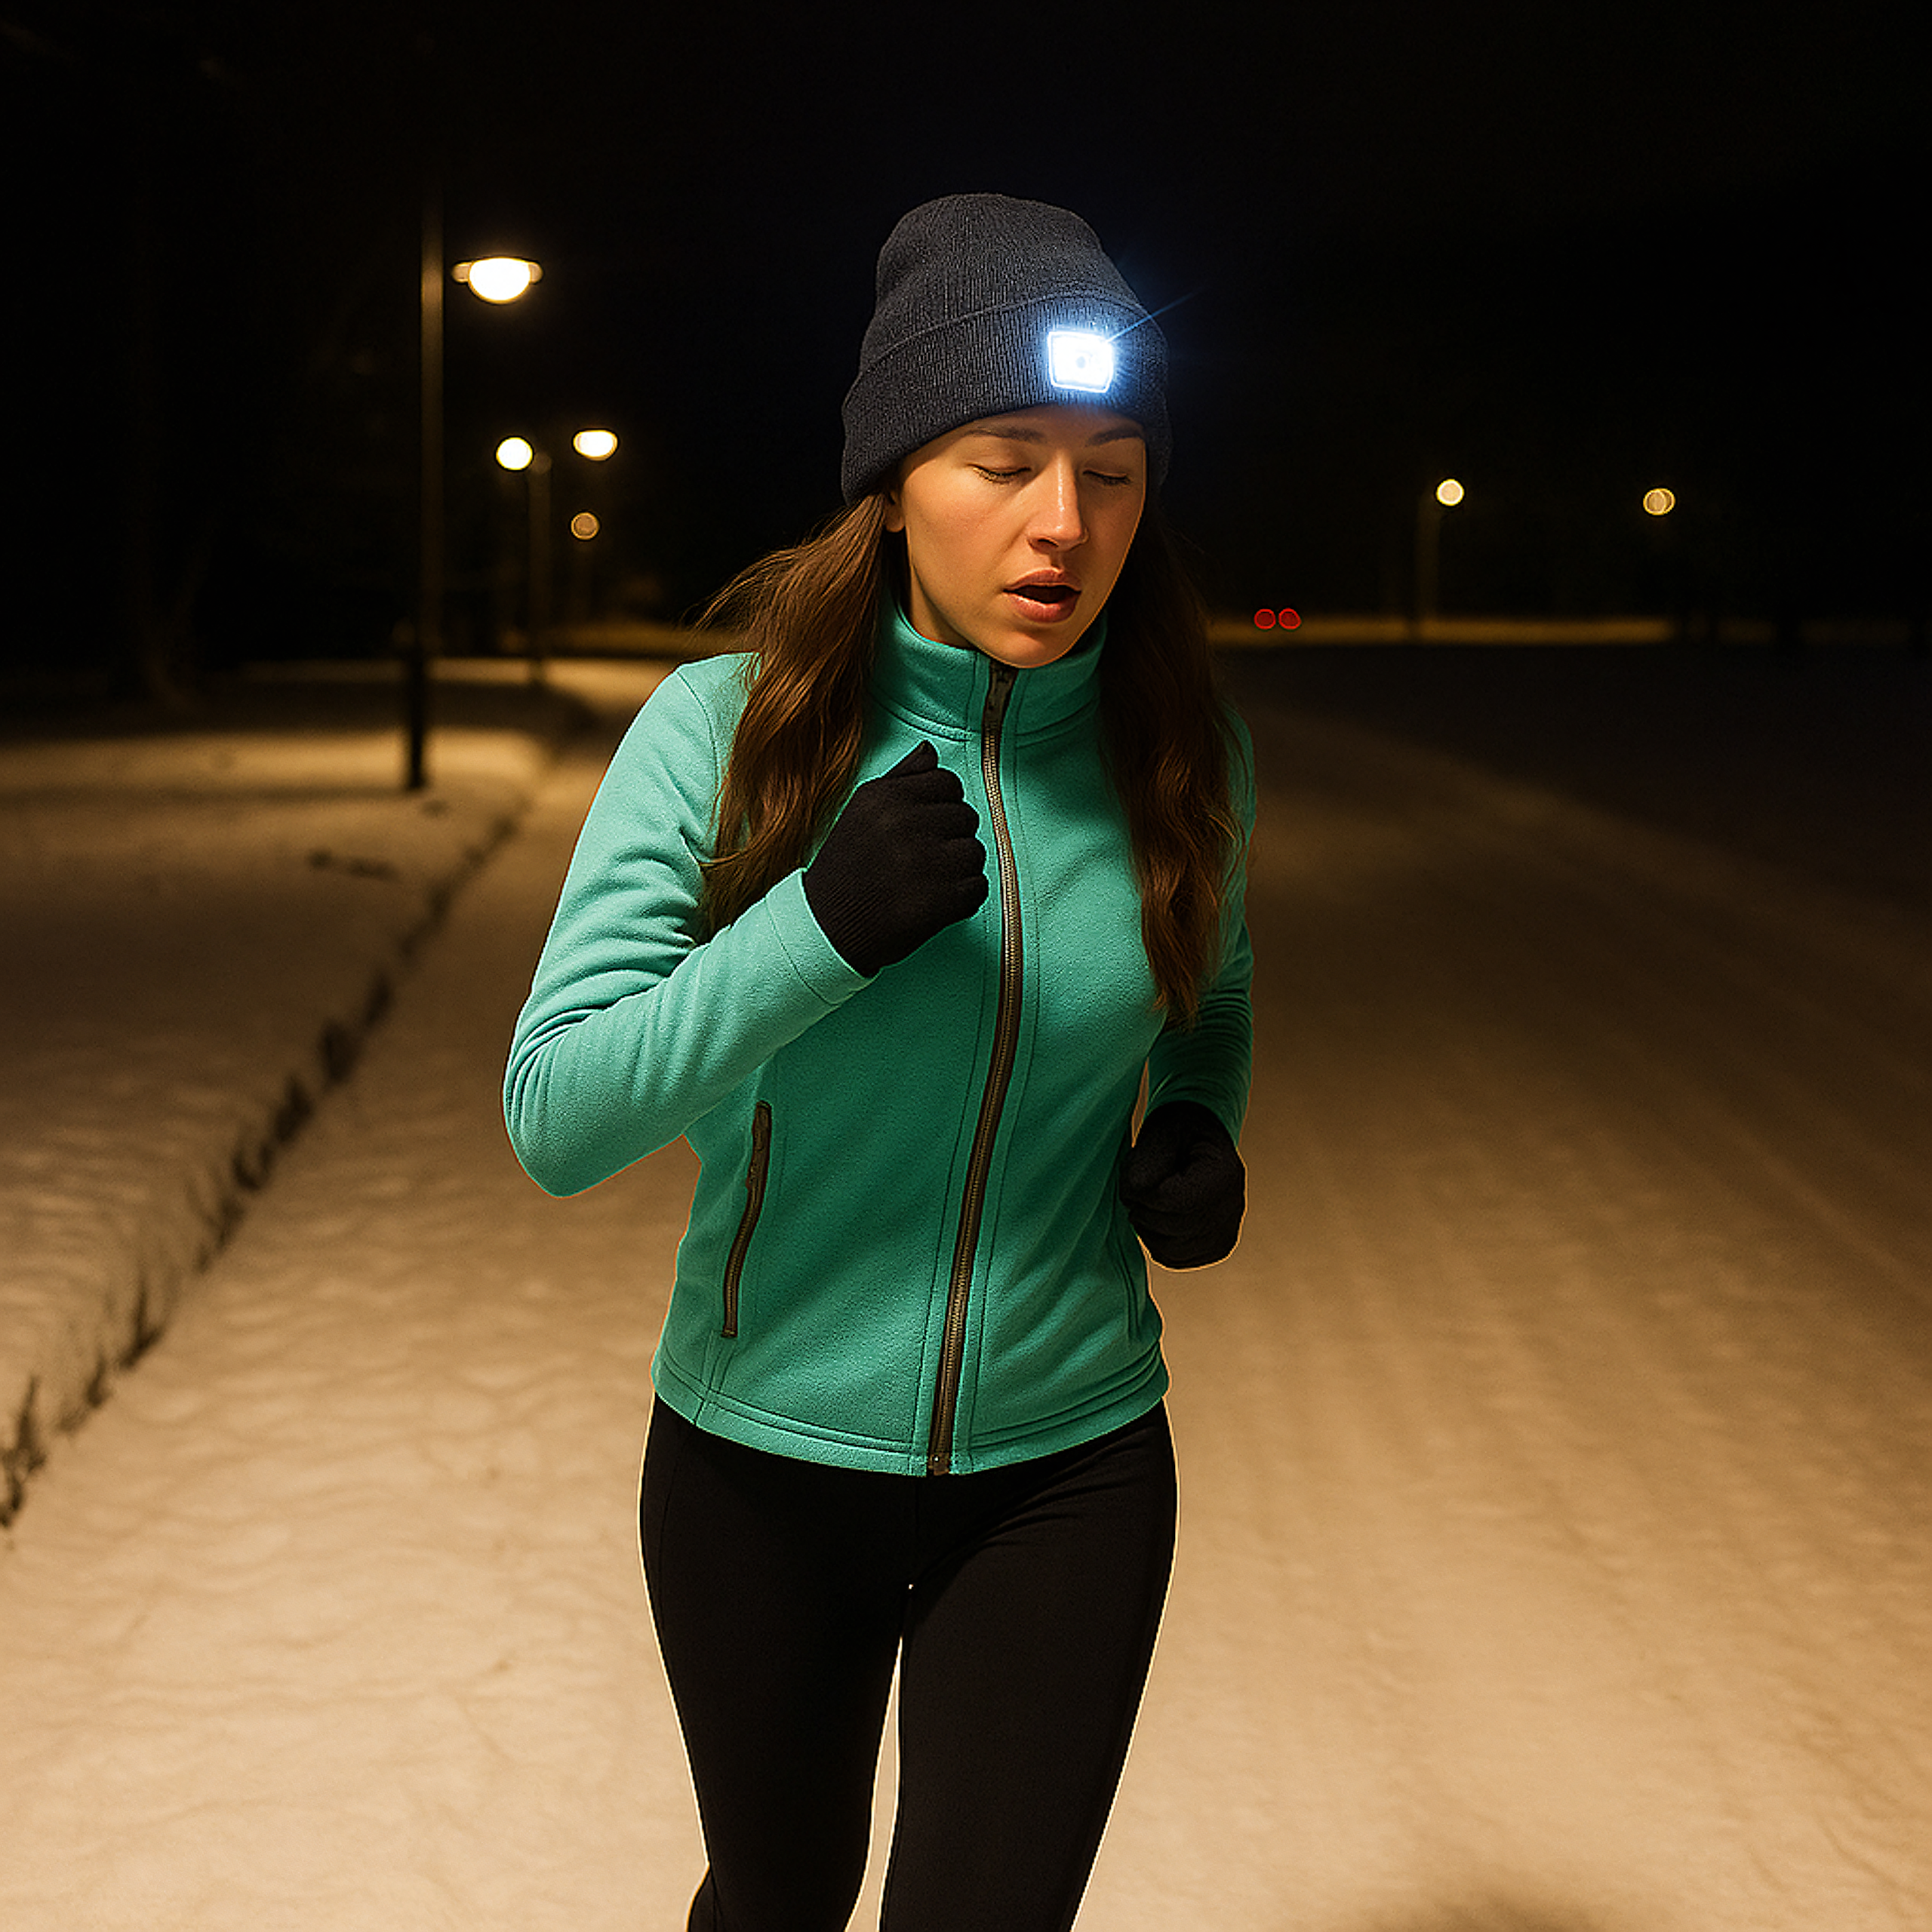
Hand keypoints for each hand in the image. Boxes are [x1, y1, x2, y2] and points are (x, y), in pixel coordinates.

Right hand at [804, 742, 987, 974]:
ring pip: (976, 852)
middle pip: (967, 817)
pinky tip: (935, 902)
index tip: (927, 827)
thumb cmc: (846, 867)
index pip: (948, 783)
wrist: (827, 928)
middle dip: (952, 837)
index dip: (944, 805)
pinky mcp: (940, 901)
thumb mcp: (861, 811)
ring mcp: (926, 863)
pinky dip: (963, 898)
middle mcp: (906, 824)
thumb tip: (931, 751)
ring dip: (960, 869)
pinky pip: (978, 888)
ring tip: (929, 881)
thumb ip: (900, 778)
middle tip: (924, 859)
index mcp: (886, 797)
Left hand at [1120, 1101, 1245, 1267]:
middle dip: (1142, 1211)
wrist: (1199, 1139)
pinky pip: (1175, 1259)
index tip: (1134, 1178)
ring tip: (1147, 1203)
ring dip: (1147, 1228)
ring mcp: (1227, 1232)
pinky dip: (1157, 1242)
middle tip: (1135, 1191)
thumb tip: (1134, 1196)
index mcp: (1224, 1175)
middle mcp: (1233, 1208)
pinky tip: (1157, 1219)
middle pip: (1172, 1228)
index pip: (1172, 1202)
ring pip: (1170, 1250)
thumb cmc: (1179, 1131)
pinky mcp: (1216, 1248)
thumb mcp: (1160, 1133)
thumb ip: (1144, 1165)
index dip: (1142, 1194)